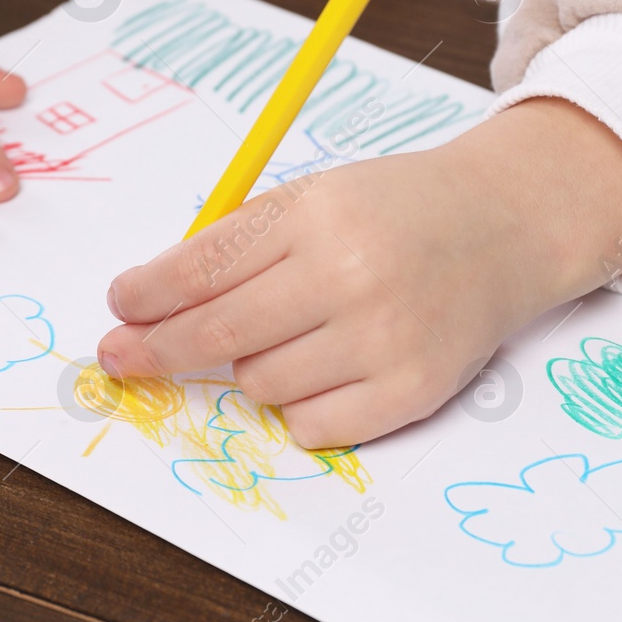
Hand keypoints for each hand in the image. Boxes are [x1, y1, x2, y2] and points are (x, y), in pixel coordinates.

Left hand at [97, 98, 621, 447]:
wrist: (503, 227)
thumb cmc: (395, 211)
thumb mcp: (316, 196)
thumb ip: (241, 242)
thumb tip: (151, 301)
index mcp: (316, 213)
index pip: (202, 267)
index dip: (146, 294)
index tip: (118, 307)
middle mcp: (349, 275)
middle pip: (216, 336)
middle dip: (154, 349)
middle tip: (121, 357)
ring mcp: (383, 338)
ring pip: (260, 384)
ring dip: (249, 369)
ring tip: (287, 335)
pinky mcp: (412, 391)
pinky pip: (310, 425)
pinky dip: (297, 407)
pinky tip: (319, 371)